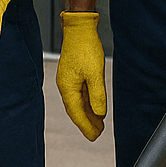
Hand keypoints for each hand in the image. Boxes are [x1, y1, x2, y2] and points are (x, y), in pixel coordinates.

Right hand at [56, 12, 105, 140]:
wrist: (80, 29)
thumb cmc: (85, 48)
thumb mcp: (95, 74)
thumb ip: (97, 96)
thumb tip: (100, 113)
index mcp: (67, 87)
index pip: (76, 113)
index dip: (86, 126)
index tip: (94, 136)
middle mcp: (65, 85)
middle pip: (75, 110)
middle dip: (86, 123)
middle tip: (96, 135)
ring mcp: (69, 80)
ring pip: (78, 103)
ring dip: (88, 114)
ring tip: (98, 124)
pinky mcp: (74, 75)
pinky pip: (80, 95)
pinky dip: (87, 104)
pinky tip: (95, 108)